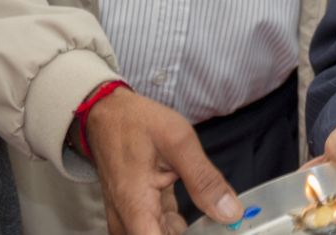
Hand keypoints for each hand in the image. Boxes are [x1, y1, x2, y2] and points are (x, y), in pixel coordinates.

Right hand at [83, 89, 240, 234]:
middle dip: (190, 233)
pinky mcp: (134, 210)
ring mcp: (128, 216)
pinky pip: (156, 227)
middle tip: (215, 219)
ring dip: (182, 230)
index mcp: (135, 206)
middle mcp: (126, 219)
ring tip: (207, 208)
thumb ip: (204, 180)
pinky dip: (174, 221)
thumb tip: (230, 211)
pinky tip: (188, 199)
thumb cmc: (136, 123)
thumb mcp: (179, 143)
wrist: (106, 113)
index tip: (209, 230)